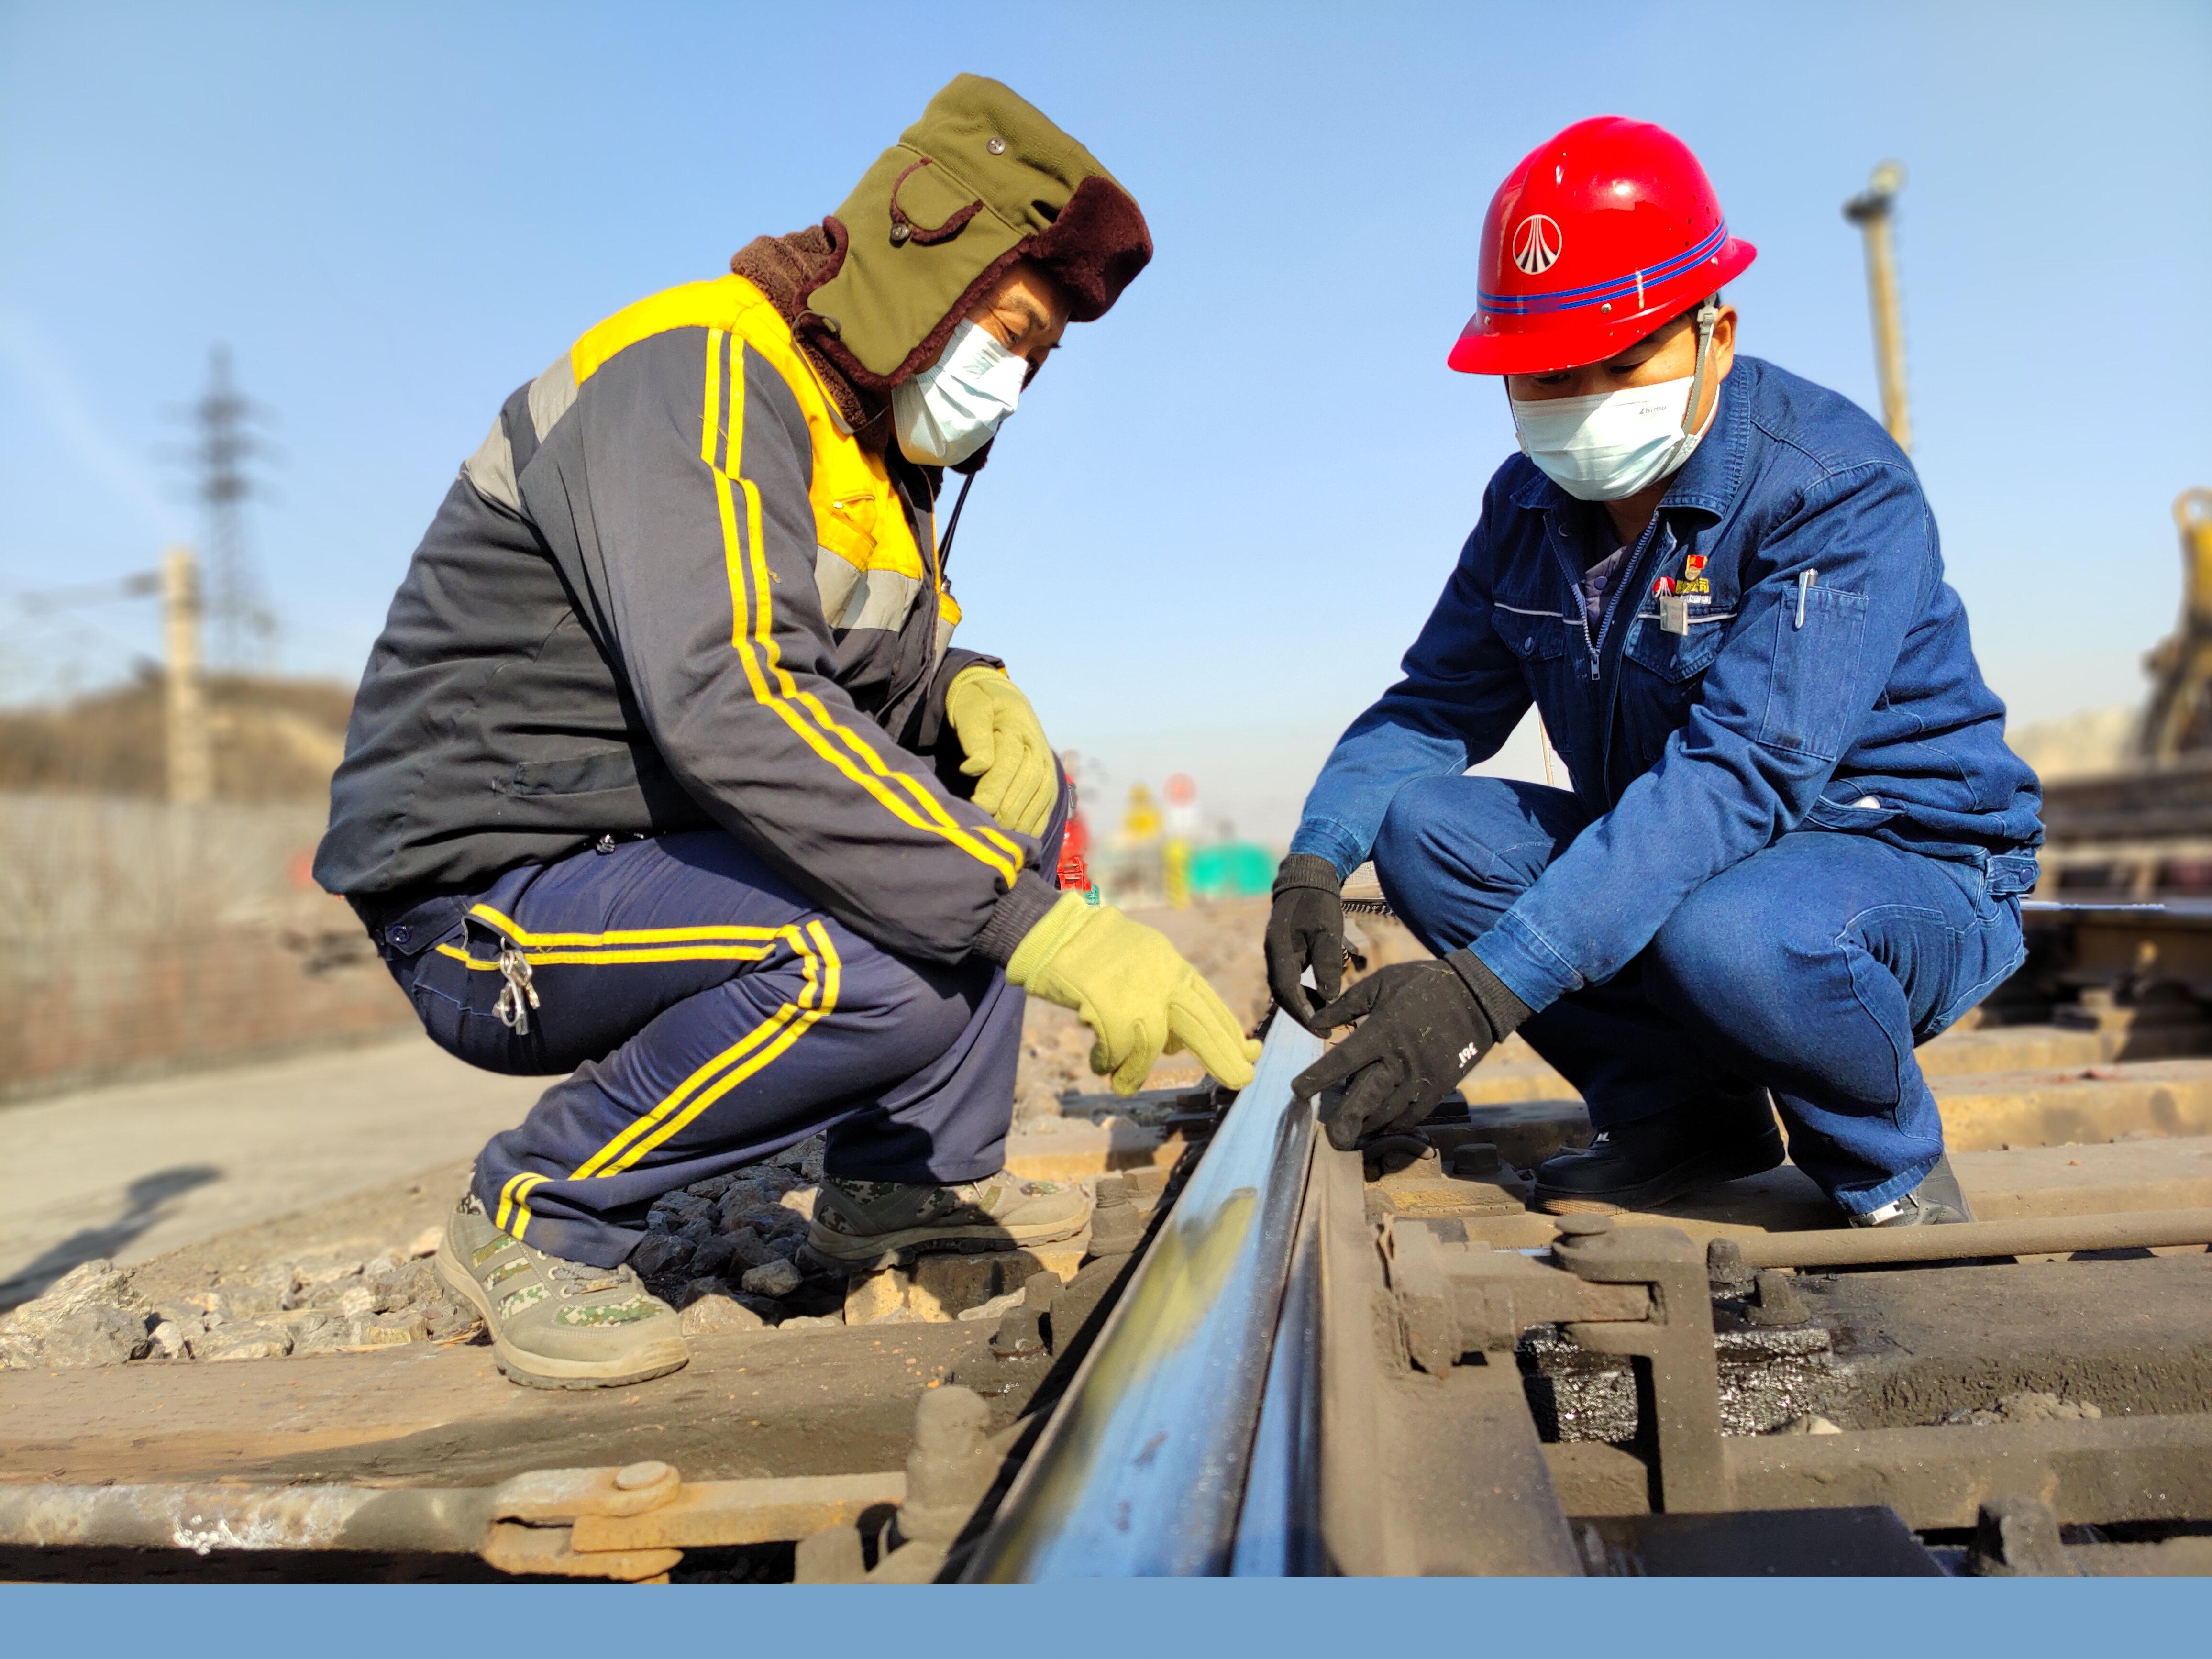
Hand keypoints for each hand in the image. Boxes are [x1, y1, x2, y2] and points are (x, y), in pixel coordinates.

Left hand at [945, 666, 1054, 836]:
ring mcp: (1046, 763)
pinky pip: (1048, 803)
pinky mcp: (1048, 777)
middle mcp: (1037, 747)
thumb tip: (977, 767)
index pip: (1010, 762)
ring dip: (1023, 820)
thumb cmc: (976, 705)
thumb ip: (973, 735)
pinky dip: (1036, 822)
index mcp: (1017, 727)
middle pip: (1029, 783)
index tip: (977, 807)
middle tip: (987, 829)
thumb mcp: (968, 710)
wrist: (997, 699)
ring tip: (1002, 838)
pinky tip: (1021, 837)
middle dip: (1008, 809)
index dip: (994, 788)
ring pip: (1042, 795)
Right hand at [1008, 893, 1261, 1094]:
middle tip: (1242, 1079)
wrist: (1057, 933)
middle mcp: (1161, 980)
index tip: (1251, 1054)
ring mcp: (1137, 995)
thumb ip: (1164, 999)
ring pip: (1152, 1046)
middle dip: (1223, 1056)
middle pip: (1201, 1025)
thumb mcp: (1145, 966)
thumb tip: (1177, 1045)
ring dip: (1135, 1071)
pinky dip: (1108, 1064)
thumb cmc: (1097, 953)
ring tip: (1122, 1082)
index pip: (1210, 1006)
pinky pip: (1117, 1052)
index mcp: (1173, 969)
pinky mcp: (1109, 1008)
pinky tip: (1099, 1063)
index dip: (1232, 1034)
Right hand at [1265, 854, 1344, 1032]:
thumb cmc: (1319, 904)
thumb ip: (1328, 964)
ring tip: (1323, 1014)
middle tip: (1323, 1028)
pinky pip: (1288, 979)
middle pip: (1282, 995)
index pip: (1287, 992)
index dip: (1303, 1014)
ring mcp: (1275, 953)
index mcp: (1279, 950)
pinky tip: (1317, 995)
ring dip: (1301, 1004)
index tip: (1321, 1029)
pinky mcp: (1282, 952)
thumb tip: (1330, 998)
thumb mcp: (1328, 932)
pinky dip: (1301, 992)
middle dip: (1301, 1014)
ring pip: (1284, 988)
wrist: (1307, 878)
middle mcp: (1272, 955)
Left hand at [1291, 952, 1530, 1150]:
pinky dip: (1393, 1124)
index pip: (1343, 1060)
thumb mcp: (1381, 983)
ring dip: (1366, 1125)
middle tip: (1329, 1139)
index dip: (1319, 1078)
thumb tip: (1314, 1022)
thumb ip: (1345, 1005)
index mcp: (1383, 1031)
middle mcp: (1401, 1061)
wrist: (1477, 997)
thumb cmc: (1423, 985)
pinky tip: (1377, 1126)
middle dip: (1347, 1120)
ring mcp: (1421, 1078)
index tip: (1297, 1091)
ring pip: (1388, 1112)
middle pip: (1368, 1098)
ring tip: (1348, 1133)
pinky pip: (1412, 1116)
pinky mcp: (1439, 1089)